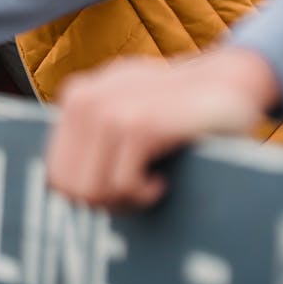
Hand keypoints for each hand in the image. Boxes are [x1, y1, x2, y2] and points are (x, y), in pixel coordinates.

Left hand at [45, 47, 281, 208]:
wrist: (228, 80)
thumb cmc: (176, 107)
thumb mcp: (125, 105)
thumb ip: (91, 133)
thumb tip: (59, 187)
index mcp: (77, 95)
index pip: (54, 171)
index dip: (84, 194)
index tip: (115, 191)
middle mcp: (86, 97)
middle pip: (66, 186)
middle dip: (100, 202)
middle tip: (134, 194)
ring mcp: (112, 108)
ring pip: (90, 190)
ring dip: (123, 201)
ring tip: (148, 185)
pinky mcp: (141, 123)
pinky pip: (123, 185)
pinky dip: (144, 195)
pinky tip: (161, 181)